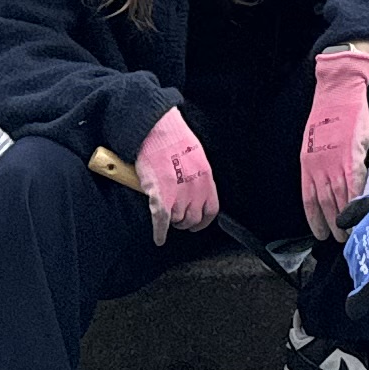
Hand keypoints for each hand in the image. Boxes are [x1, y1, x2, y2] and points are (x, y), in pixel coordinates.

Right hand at [134, 106, 217, 243]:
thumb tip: (194, 190)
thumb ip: (197, 177)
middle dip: (185, 223)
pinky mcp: (160, 197)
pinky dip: (160, 232)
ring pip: (177, 220)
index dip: (203, 220)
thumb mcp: (195, 158)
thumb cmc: (174, 140)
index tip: (197, 224)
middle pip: (193, 218)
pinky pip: (162, 222)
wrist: (157, 131)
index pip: (211, 210)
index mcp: (206, 178)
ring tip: (166, 218)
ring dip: (171, 222)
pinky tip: (159, 238)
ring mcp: (177, 194)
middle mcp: (195, 189)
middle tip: (178, 220)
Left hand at [298, 47, 368, 238]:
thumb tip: (332, 184)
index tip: (321, 233)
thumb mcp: (317, 143)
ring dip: (346, 216)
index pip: (309, 198)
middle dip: (332, 222)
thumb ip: (322, 164)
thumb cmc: (330, 115)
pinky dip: (357, 198)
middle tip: (341, 238)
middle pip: (325, 202)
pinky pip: (354, 182)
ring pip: (340, 197)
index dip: (315, 218)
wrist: (339, 91)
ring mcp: (335, 161)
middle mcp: (318, 166)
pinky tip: (362, 209)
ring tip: (352, 231)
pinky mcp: (352, 154)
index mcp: (308, 164)